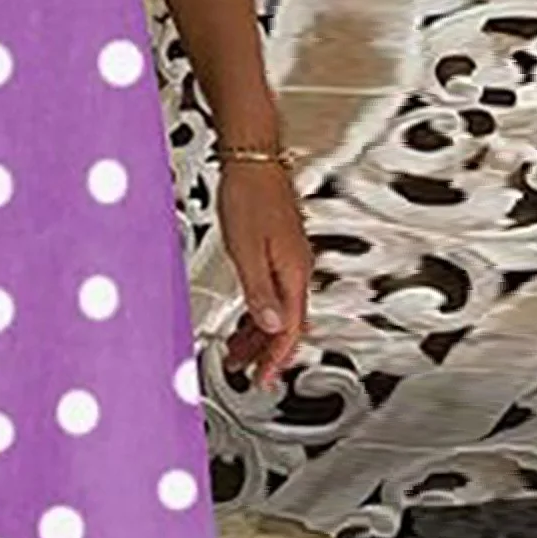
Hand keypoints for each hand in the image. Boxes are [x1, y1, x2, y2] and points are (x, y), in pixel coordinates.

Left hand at [217, 162, 310, 389]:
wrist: (253, 160)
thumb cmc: (249, 195)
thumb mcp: (246, 250)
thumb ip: (259, 292)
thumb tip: (272, 326)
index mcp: (293, 272)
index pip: (291, 328)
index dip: (277, 357)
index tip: (265, 377)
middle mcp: (297, 267)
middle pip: (287, 322)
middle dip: (267, 351)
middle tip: (249, 370)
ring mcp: (289, 258)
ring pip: (279, 308)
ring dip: (260, 332)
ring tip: (239, 349)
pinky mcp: (278, 249)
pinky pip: (273, 291)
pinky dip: (259, 309)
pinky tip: (245, 315)